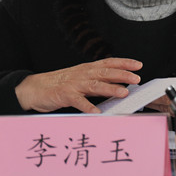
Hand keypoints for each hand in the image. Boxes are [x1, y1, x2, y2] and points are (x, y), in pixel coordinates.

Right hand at [15, 58, 141, 113]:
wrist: (36, 87)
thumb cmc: (61, 84)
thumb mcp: (81, 78)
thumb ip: (98, 81)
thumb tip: (119, 85)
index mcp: (88, 68)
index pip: (109, 62)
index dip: (124, 62)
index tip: (138, 65)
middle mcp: (83, 73)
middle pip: (105, 72)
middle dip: (122, 74)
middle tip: (136, 78)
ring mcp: (74, 84)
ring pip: (95, 84)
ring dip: (110, 88)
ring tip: (123, 93)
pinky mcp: (65, 95)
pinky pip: (78, 101)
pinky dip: (88, 107)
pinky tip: (97, 113)